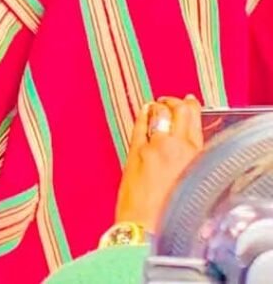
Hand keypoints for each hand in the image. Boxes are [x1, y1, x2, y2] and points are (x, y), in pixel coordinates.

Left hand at [115, 96, 202, 232]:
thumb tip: (188, 156)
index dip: (191, 107)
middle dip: (175, 103)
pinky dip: (143, 114)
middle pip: (177, 112)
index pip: (194, 120)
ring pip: (158, 114)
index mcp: (197, 158)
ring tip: (160, 103)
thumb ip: (193, 167)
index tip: (190, 103)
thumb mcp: (195, 188)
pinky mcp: (135, 152)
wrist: (147, 231)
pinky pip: (140, 125)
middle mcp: (176, 148)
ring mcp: (153, 147)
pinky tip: (143, 110)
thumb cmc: (171, 219)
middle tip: (173, 100)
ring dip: (160, 106)